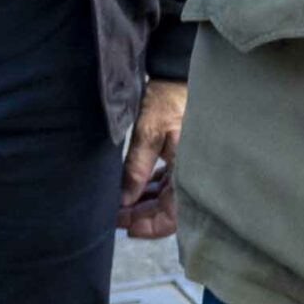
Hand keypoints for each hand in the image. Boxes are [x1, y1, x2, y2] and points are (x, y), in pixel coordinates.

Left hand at [117, 79, 186, 239]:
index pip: (173, 215)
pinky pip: (163, 184)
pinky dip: (147, 191)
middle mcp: (189, 173)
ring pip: (164, 198)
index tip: (127, 227)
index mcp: (188, 171)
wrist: (174, 75)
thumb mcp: (149, 133)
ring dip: (142, 205)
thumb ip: (137, 167)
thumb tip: (125, 199)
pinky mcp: (178, 159)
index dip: (151, 227)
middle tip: (114, 217)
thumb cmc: (167, 101)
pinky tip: (131, 191)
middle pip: (167, 210)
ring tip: (118, 206)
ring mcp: (184, 167)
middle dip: (141, 217)